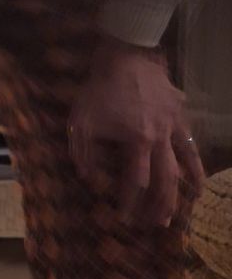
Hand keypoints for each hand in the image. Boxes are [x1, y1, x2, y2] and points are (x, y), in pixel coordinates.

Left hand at [68, 38, 204, 225]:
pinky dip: (195, 163)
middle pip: (165, 179)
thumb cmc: (99, 88)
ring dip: (182, 189)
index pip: (134, 180)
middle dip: (161, 205)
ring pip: (184, 164)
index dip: (129, 202)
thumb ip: (82, 153)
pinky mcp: (181, 114)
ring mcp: (174, 125)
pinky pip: (190, 143)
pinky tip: (198, 178)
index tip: (123, 218)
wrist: (125, 53)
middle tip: (157, 224)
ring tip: (184, 208)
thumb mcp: (81, 122)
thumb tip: (86, 178)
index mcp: (136, 140)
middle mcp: (160, 137)